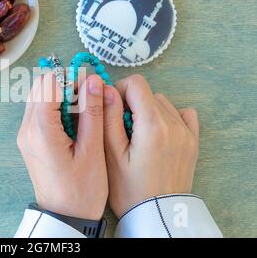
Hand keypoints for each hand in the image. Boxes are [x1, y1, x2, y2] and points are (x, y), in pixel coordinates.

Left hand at [17, 72, 107, 219]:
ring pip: (38, 96)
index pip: (48, 83)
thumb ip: (92, 113)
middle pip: (40, 86)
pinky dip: (55, 107)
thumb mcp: (93, 151)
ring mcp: (25, 135)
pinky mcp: (29, 140)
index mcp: (41, 131)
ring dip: (60, 95)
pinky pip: (38, 111)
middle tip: (89, 97)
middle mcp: (27, 129)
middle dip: (65, 84)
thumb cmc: (81, 191)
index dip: (70, 79)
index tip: (90, 87)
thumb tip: (93, 81)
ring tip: (84, 111)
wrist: (64, 217)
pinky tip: (74, 121)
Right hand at [103, 74, 198, 216]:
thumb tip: (106, 89)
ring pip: (163, 103)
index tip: (110, 108)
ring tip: (138, 135)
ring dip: (148, 111)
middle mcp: (174, 124)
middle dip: (131, 103)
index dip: (119, 90)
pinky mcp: (192, 142)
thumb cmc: (130, 189)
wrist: (158, 216)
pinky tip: (158, 132)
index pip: (137, 83)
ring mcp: (186, 132)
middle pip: (148, 93)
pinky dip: (169, 116)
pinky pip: (183, 114)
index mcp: (153, 125)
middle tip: (121, 127)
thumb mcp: (112, 154)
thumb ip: (108, 118)